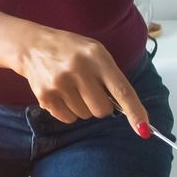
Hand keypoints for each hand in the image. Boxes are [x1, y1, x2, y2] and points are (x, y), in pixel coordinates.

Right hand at [16, 28, 148, 131]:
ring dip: (82, 107)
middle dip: (100, 105)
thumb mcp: (95, 52)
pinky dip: (69, 111)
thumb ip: (110, 76)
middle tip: (89, 90)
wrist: (32, 47)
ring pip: (85, 115)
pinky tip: (62, 94)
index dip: (135, 112)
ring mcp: (60, 84)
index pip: (121, 90)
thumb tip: (125, 109)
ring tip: (72, 87)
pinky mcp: (46, 97)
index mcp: (97, 57)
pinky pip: (68, 119)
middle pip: (102, 110)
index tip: (144, 130)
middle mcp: (79, 70)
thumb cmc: (71, 50)